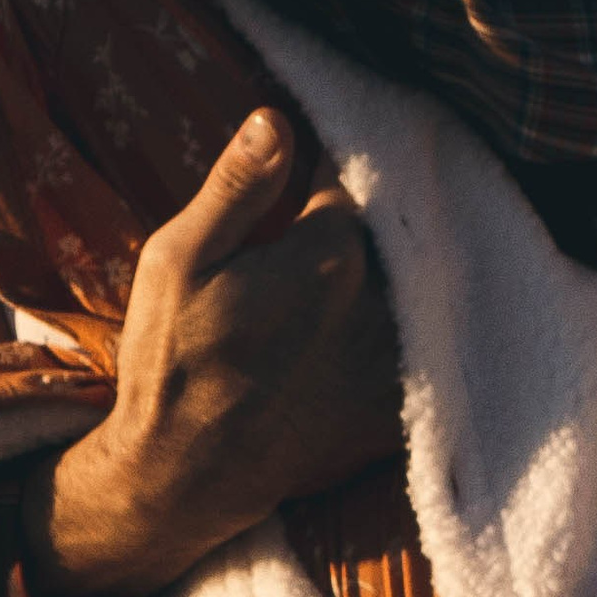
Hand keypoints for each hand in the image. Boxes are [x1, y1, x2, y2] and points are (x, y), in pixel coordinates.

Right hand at [24, 109, 399, 596]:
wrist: (186, 478)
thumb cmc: (170, 363)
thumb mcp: (177, 260)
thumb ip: (237, 187)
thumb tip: (277, 118)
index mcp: (330, 253)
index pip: (355, 182)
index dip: (337, 168)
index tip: (318, 170)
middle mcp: (381, 301)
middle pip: (395, 237)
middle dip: (378, 220)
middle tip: (339, 222)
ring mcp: (397, 359)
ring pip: (417, 291)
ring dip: (402, 275)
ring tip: (363, 274)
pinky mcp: (399, 408)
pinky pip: (427, 355)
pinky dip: (416, 338)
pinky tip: (383, 333)